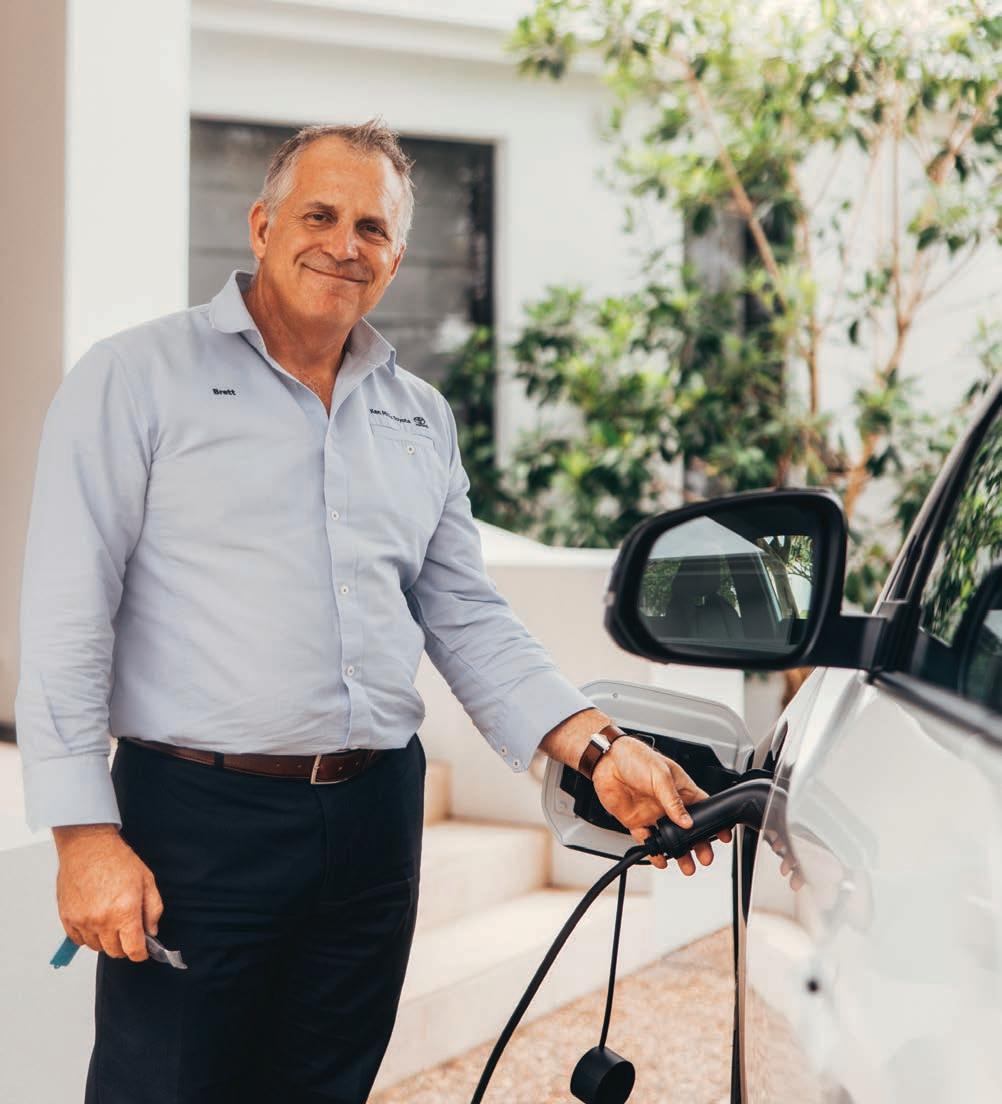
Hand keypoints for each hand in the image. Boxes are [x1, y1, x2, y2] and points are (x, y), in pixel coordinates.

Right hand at [53, 824, 163, 961]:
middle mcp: (102, 920)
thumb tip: (151, 931)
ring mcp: (83, 921)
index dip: (141, 953)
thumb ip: (153, 909)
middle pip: (115, 952)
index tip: (142, 950)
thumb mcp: (147, 880)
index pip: (133, 950)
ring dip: (106, 940)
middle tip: (128, 931)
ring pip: (97, 948)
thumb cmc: (117, 859)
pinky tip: (95, 920)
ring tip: (111, 920)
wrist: (88, 846)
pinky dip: (88, 936)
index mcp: (125, 911)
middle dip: (125, 945)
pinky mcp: (67, 919)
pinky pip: (79, 941)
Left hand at [592, 736, 732, 873]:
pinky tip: (660, 859)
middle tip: (705, 857)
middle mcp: (667, 803)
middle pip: (688, 829)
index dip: (714, 821)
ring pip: (670, 838)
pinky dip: (654, 852)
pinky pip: (647, 841)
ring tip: (687, 865)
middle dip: (698, 844)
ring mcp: (652, 813)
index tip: (722, 835)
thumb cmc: (635, 756)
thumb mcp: (660, 774)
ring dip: (678, 852)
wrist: (606, 760)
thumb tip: (687, 822)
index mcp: (680, 788)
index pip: (703, 807)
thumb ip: (673, 801)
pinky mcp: (635, 821)